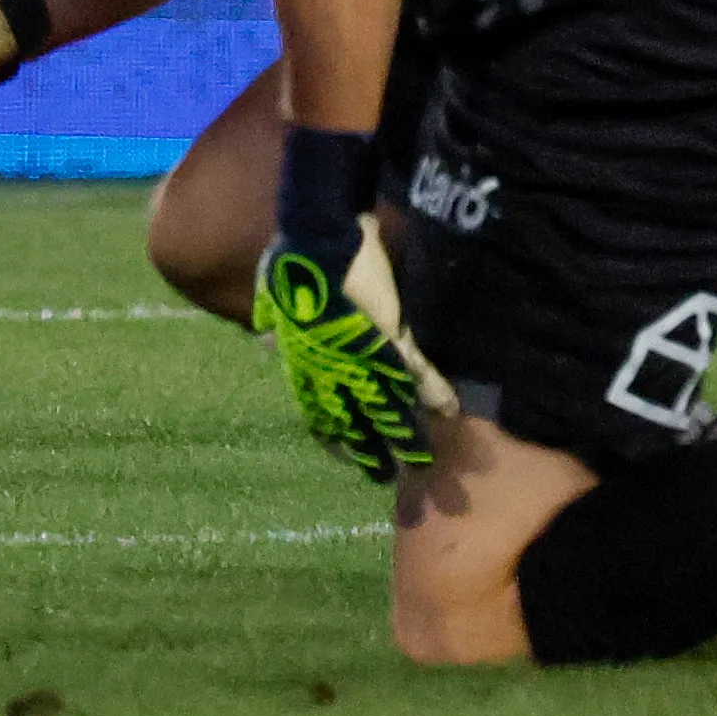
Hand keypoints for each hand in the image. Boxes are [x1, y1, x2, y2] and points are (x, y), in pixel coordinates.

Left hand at [253, 240, 432, 480]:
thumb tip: (264, 341)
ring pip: (387, 405)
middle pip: (354, 419)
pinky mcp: (388, 339)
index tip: (337, 452)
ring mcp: (362, 356)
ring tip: (421, 462)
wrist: (317, 238)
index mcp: (307, 359)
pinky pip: (414, 371)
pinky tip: (452, 411)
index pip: (319, 407)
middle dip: (369, 449)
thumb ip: (274, 323)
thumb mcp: (275, 298)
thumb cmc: (295, 264)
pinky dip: (434, 389)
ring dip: (405, 433)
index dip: (329, 432)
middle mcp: (334, 367)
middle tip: (382, 477)